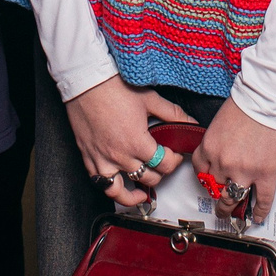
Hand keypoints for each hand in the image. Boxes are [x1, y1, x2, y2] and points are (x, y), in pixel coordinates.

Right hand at [65, 79, 194, 208]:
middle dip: (161, 172)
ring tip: (144, 192)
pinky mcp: (89, 158)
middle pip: (149, 178)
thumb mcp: (150, 99)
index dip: (175, 161)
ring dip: (137, 192)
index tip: (175, 154)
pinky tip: (120, 188)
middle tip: (163, 163)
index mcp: (137, 142)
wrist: (86, 82)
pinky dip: (112, 191)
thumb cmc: (114, 87)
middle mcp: (120, 156)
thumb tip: (190, 121)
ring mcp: (103, 160)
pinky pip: (101, 185)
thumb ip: (172, 114)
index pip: (164, 164)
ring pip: (123, 191)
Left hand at [195, 105, 275, 224]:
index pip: (200, 169)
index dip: (204, 177)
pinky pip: (262, 199)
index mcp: (210, 146)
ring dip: (230, 208)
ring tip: (232, 215)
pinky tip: (258, 217)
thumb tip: (223, 151)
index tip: (208, 181)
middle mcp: (223, 162)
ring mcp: (244, 171)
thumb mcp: (222, 120)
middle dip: (216, 195)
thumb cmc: (248, 102)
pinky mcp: (266, 174)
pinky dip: (260, 211)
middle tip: (218, 203)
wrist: (270, 99)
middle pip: (215, 186)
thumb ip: (219, 140)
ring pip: (232, 198)